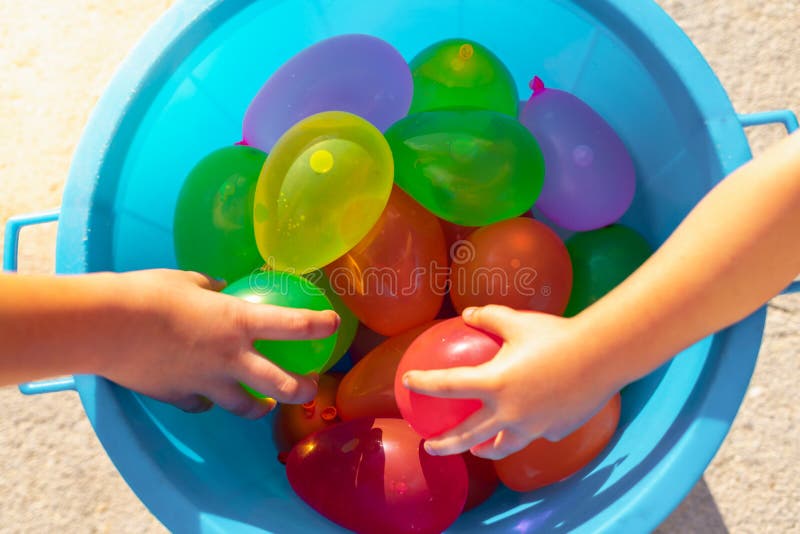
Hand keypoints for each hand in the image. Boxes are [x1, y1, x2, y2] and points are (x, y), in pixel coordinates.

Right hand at [98, 269, 338, 418]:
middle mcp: (230, 357)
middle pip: (282, 384)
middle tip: (312, 387)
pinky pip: (202, 404)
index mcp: (238, 322)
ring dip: (260, 407)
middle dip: (304, 389)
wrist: (105, 326)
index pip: (294, 325)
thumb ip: (209, 287)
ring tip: (265, 406)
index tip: (334, 324)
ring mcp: (207, 382)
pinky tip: (205, 395)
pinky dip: (207, 401)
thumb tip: (219, 286)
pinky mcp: (181, 397)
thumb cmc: (147, 293)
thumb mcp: (185, 280)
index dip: (320, 325)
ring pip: (245, 407)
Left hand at [403, 305, 618, 459]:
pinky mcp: (554, 431)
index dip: (423, 383)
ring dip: (484, 449)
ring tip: (477, 450)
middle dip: (443, 444)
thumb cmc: (557, 335)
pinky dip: (524, 431)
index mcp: (493, 384)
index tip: (407, 383)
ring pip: (501, 446)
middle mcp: (508, 413)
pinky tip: (527, 426)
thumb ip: (489, 317)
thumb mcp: (518, 320)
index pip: (446, 386)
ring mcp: (532, 427)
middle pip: (466, 436)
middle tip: (428, 445)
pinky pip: (534, 434)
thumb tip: (468, 314)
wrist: (604, 356)